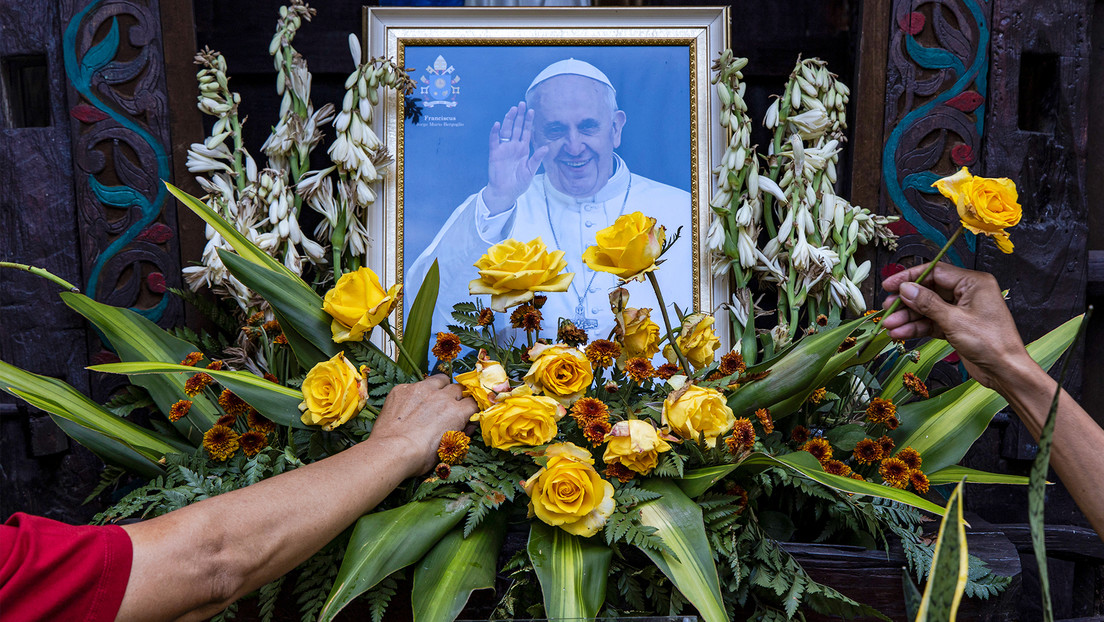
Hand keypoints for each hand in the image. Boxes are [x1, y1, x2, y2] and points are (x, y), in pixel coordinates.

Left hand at [369, 375, 477, 475]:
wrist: (391, 451)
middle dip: (455, 397)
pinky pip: (414, 385)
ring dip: (439, 387)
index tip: (465, 414)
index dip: (470, 408)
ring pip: (439, 380)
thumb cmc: (419, 457)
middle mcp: (441, 397)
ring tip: (432, 399)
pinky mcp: (403, 389)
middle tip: (447, 407)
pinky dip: (415, 393)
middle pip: (457, 388)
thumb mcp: (446, 450)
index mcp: (456, 413)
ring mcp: (421, 390)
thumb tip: (469, 426)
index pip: (473, 402)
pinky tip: (408, 406)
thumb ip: (461, 434)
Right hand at [483, 101, 549, 213]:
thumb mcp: (531, 170)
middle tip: (522, 104)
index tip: (532, 110)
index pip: (526, 131)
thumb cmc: (519, 183)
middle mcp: (513, 146)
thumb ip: (537, 158)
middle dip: (519, 116)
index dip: (528, 121)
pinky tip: (498, 124)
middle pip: (516, 127)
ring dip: (509, 120)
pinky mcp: (495, 154)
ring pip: (506, 131)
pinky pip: (494, 141)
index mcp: (523, 149)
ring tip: (512, 110)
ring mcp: (504, 149)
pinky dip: (495, 133)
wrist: (506, 193)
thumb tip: (546, 147)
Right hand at [881, 262, 1030, 389]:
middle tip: (887, 309)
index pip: (935, 272)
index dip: (910, 278)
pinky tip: (901, 333)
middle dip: (906, 302)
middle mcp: (967, 293)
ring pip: (927, 309)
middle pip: (928, 291)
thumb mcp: (954, 320)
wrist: (1005, 371)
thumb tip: (905, 288)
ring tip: (889, 326)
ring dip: (908, 318)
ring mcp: (961, 310)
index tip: (889, 285)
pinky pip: (932, 322)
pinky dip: (917, 328)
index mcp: (973, 283)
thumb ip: (927, 303)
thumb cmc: (990, 343)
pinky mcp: (956, 326)